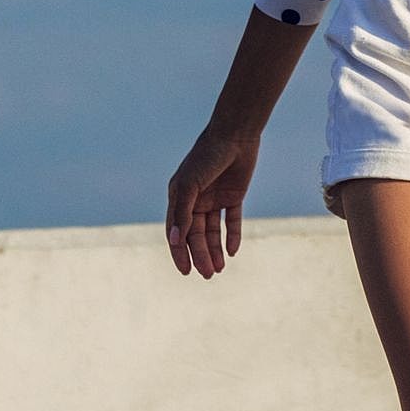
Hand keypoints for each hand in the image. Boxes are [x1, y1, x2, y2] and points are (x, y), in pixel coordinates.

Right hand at [165, 127, 258, 277]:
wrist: (235, 135)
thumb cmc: (207, 156)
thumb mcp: (190, 185)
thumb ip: (182, 213)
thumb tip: (174, 241)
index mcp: (179, 196)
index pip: (177, 232)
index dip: (180, 253)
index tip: (186, 272)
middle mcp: (195, 200)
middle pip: (196, 235)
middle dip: (201, 256)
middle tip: (209, 275)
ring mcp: (214, 198)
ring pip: (212, 231)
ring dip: (215, 250)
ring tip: (220, 269)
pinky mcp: (233, 196)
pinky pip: (231, 220)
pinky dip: (231, 236)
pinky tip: (232, 251)